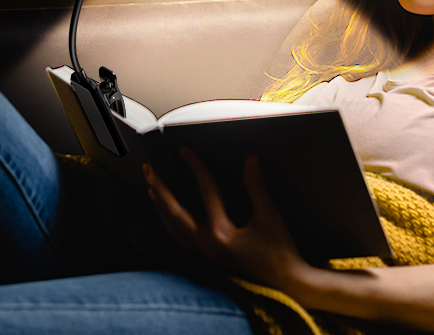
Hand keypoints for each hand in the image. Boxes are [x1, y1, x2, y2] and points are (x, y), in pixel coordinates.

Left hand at [144, 149, 309, 289]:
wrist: (285, 283)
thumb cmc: (280, 251)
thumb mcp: (269, 216)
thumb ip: (256, 186)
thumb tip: (250, 159)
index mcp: (221, 233)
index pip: (205, 191)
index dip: (195, 167)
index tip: (185, 151)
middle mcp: (206, 244)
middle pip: (174, 211)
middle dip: (160, 187)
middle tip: (148, 168)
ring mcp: (203, 253)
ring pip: (172, 227)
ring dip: (160, 205)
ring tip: (151, 186)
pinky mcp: (205, 257)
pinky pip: (179, 237)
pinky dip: (169, 221)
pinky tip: (166, 212)